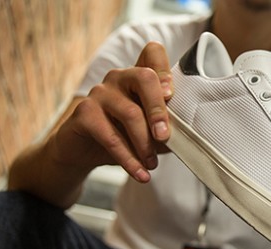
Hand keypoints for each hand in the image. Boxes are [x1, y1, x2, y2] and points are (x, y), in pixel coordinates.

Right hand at [53, 41, 173, 182]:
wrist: (82, 153)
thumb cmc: (121, 137)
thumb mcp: (148, 133)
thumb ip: (165, 129)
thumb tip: (188, 139)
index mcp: (137, 77)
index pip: (152, 53)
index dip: (164, 68)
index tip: (172, 95)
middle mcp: (118, 78)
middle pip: (144, 78)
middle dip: (159, 110)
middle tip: (166, 137)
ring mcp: (99, 93)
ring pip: (130, 112)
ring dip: (145, 144)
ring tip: (151, 165)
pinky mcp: (84, 113)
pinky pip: (110, 136)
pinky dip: (128, 159)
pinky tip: (140, 174)